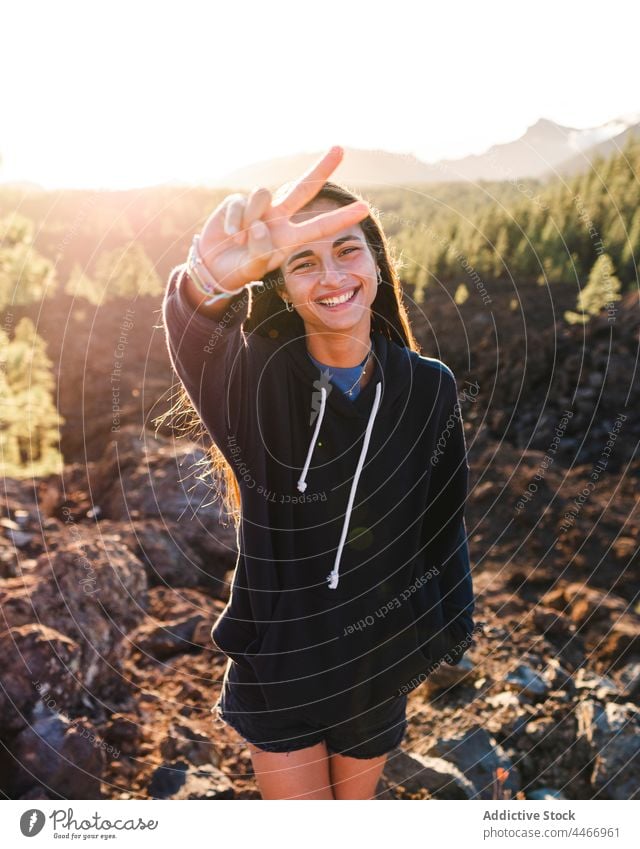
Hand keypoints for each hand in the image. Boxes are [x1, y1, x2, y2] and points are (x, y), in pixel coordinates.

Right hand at [197, 146, 368, 291]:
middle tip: (340, 148)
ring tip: (240, 238)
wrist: (213, 266)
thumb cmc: (239, 269)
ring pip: (263, 195)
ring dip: (250, 217)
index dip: (341, 217)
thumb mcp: (253, 269)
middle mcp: (279, 218)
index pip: (319, 227)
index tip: (365, 209)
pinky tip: (229, 234)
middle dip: (322, 168)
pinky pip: (239, 204)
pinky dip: (233, 221)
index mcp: (289, 238)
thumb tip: (259, 224)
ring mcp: (260, 208)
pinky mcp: (238, 202)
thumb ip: (260, 252)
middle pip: (303, 189)